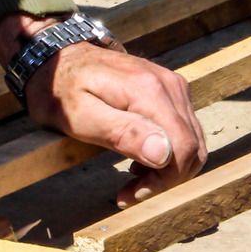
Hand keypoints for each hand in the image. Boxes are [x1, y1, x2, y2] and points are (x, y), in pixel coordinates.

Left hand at [0, 15, 208, 207]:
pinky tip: (141, 159)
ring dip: (167, 168)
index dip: (162, 180)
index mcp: (149, 92)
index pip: (181, 148)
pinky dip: (169, 152)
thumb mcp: (80, 117)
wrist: (58, 57)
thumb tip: (164, 154)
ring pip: (192, 141)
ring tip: (133, 178)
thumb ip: (122, 133)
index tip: (129, 194)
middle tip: (129, 192)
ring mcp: (173, 85)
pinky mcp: (171, 89)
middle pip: (192, 147)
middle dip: (165, 178)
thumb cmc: (62, 91)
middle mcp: (170, 85)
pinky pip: (184, 129)